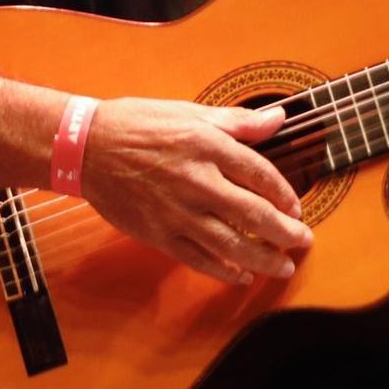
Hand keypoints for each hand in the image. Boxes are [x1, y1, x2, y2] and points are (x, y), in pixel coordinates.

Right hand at [79, 97, 314, 284]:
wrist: (85, 148)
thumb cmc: (138, 125)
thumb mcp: (191, 113)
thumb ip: (238, 122)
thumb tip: (278, 119)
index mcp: (207, 146)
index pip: (259, 173)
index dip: (284, 193)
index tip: (297, 206)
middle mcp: (196, 181)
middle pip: (252, 213)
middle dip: (284, 232)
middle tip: (303, 241)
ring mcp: (176, 212)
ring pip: (229, 243)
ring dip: (262, 259)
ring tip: (283, 267)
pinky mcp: (158, 234)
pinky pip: (197, 259)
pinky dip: (222, 271)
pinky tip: (241, 276)